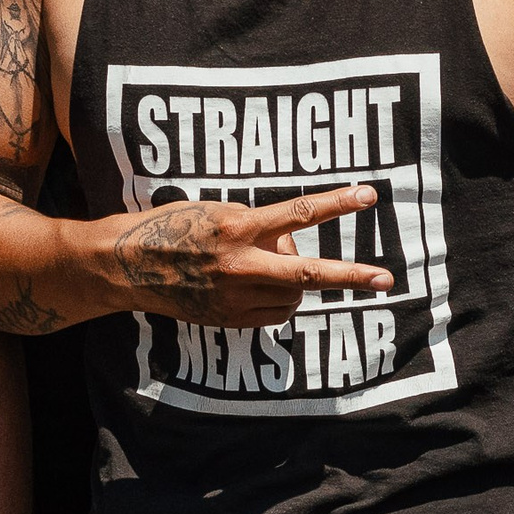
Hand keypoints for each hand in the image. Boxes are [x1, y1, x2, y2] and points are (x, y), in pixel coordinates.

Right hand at [103, 185, 394, 324]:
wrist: (126, 266)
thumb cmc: (171, 226)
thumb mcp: (216, 211)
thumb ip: (257, 225)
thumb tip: (292, 242)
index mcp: (238, 226)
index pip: (299, 213)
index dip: (337, 203)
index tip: (369, 195)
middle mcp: (240, 264)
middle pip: (310, 272)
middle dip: (352, 275)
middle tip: (387, 279)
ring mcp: (235, 295)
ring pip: (294, 294)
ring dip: (296, 280)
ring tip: (266, 264)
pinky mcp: (228, 319)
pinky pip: (275, 314)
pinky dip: (279, 300)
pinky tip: (258, 286)